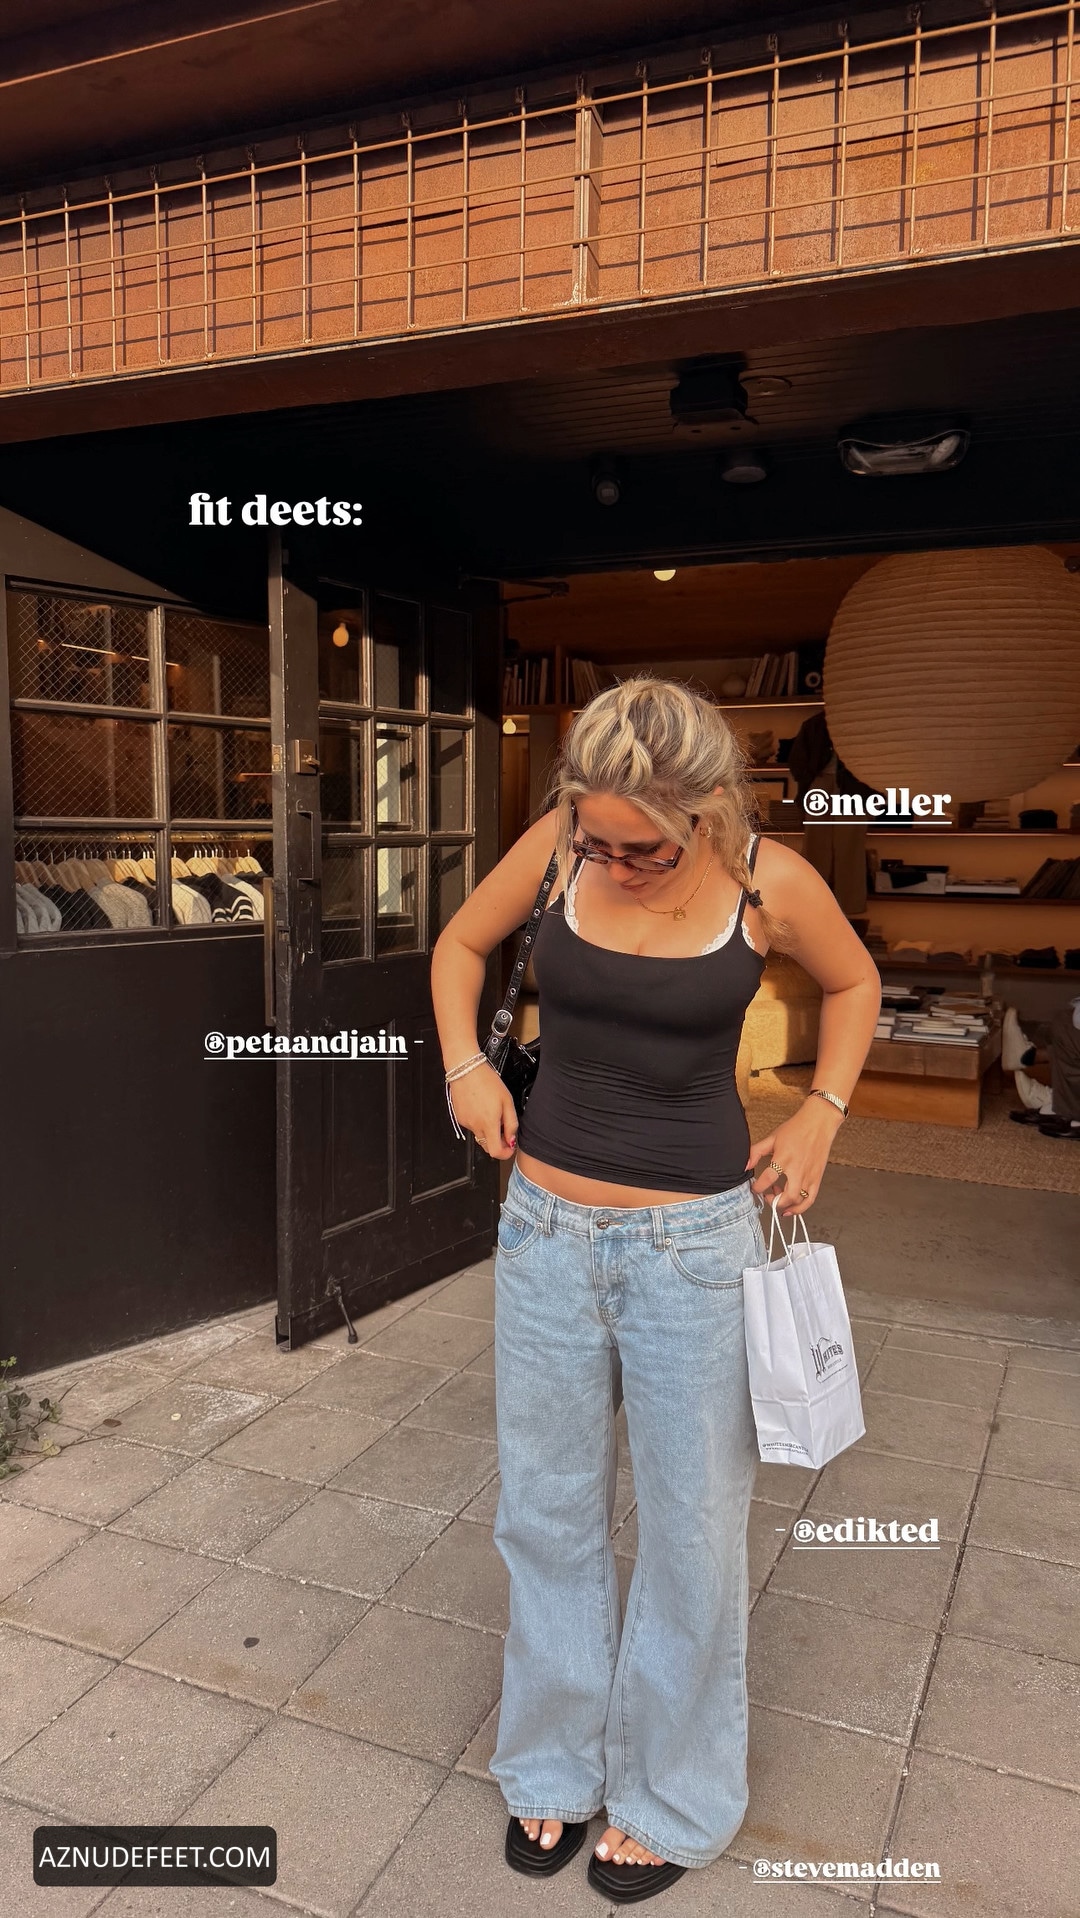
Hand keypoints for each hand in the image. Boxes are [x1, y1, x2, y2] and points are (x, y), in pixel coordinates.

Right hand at [447, 1063, 519, 1158]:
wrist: (466, 1070)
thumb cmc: (487, 1082)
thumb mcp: (507, 1101)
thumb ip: (511, 1123)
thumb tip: (511, 1140)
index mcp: (489, 1123)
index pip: (495, 1152)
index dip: (505, 1154)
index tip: (510, 1147)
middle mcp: (475, 1126)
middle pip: (487, 1146)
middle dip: (497, 1141)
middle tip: (503, 1127)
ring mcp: (465, 1123)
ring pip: (479, 1135)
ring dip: (487, 1130)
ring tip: (490, 1110)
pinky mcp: (459, 1118)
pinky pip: (472, 1126)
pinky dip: (478, 1122)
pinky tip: (480, 1107)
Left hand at [746, 1097, 843, 1215]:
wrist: (819, 1123)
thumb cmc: (796, 1128)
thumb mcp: (772, 1138)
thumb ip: (756, 1152)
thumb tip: (745, 1165)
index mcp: (784, 1158)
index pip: (767, 1179)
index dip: (758, 1187)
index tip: (754, 1188)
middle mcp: (797, 1169)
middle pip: (786, 1196)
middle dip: (773, 1202)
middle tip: (767, 1197)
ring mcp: (809, 1175)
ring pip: (798, 1200)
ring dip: (786, 1205)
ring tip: (778, 1198)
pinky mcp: (817, 1178)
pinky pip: (810, 1199)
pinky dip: (801, 1208)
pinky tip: (791, 1209)